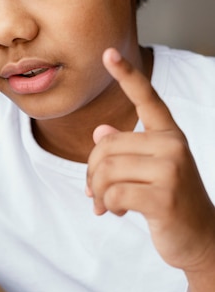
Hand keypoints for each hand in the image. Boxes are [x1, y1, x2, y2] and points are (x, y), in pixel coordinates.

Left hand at [86, 48, 214, 273]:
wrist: (200, 239)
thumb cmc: (170, 201)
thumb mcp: (151, 170)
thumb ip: (127, 149)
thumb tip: (100, 132)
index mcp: (169, 134)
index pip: (147, 98)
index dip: (127, 75)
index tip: (107, 53)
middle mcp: (172, 145)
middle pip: (105, 147)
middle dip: (92, 173)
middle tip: (94, 192)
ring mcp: (171, 170)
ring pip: (106, 170)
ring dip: (97, 192)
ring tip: (105, 204)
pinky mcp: (163, 196)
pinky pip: (113, 193)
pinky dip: (106, 205)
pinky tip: (116, 213)